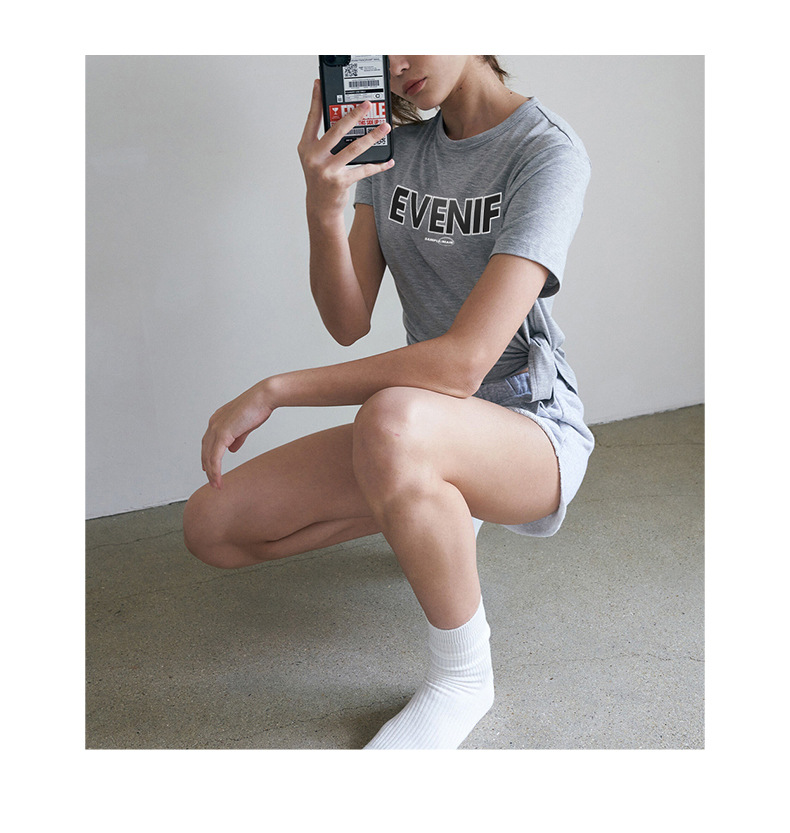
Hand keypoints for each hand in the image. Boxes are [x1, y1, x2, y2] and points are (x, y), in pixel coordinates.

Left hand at [201, 381, 273, 488]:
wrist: (263, 398)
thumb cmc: (258, 407)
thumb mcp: (245, 426)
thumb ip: (237, 438)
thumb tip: (232, 449)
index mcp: (217, 420)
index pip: (208, 442)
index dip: (208, 457)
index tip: (209, 469)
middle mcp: (213, 424)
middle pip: (205, 450)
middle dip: (208, 467)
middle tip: (212, 481)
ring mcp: (216, 428)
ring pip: (208, 456)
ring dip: (211, 472)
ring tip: (216, 484)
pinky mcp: (222, 434)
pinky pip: (215, 457)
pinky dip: (215, 469)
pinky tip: (218, 478)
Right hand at [297, 79, 393, 214]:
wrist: (320, 206)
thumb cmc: (320, 178)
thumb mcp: (315, 157)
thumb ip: (324, 139)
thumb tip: (343, 118)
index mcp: (306, 146)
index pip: (312, 119)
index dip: (316, 100)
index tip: (320, 84)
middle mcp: (315, 157)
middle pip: (337, 130)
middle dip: (354, 115)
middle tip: (368, 104)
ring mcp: (327, 170)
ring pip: (354, 148)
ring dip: (373, 136)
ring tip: (385, 127)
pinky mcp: (340, 182)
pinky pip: (364, 170)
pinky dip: (378, 165)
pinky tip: (388, 160)